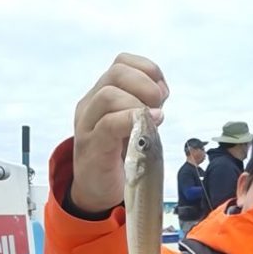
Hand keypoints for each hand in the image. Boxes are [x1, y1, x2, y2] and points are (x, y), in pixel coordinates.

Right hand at [71, 53, 168, 212]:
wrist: (96, 191)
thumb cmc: (118, 158)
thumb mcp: (135, 126)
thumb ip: (146, 108)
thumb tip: (161, 92)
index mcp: (102, 94)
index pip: (122, 63)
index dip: (148, 70)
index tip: (164, 92)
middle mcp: (92, 104)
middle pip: (116, 72)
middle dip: (146, 84)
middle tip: (159, 106)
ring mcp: (88, 124)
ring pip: (108, 94)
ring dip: (138, 104)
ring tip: (154, 120)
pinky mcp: (92, 146)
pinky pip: (108, 124)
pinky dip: (130, 121)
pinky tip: (147, 129)